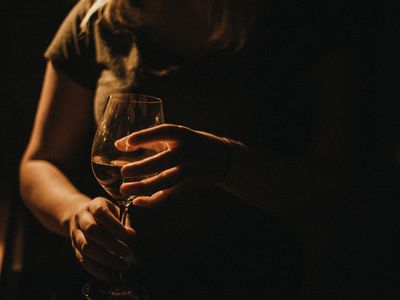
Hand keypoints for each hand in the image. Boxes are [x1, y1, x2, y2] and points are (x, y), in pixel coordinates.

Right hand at [68, 197, 134, 279]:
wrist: (80, 215)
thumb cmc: (104, 213)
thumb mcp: (114, 210)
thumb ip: (123, 220)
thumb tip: (131, 234)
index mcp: (93, 206)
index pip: (101, 213)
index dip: (114, 225)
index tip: (129, 235)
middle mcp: (81, 219)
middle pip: (92, 231)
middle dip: (111, 244)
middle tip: (127, 252)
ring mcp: (75, 233)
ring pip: (86, 247)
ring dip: (105, 259)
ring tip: (122, 265)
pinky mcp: (74, 247)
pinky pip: (82, 260)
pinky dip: (96, 269)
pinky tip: (109, 275)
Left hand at [114, 124, 228, 207]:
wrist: (219, 158)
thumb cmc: (188, 143)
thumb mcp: (174, 136)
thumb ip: (148, 139)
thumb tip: (118, 145)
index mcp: (182, 135)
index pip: (164, 132)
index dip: (146, 137)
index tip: (128, 142)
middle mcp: (187, 152)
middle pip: (166, 161)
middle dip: (144, 167)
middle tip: (123, 171)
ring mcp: (189, 170)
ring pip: (167, 182)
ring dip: (145, 187)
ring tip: (124, 189)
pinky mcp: (188, 185)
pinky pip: (169, 196)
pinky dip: (153, 201)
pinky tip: (137, 201)